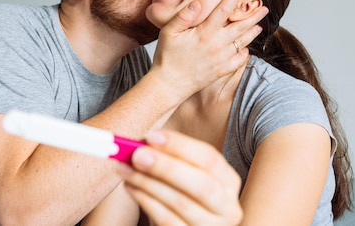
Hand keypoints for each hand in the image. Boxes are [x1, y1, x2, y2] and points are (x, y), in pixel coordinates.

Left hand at [118, 130, 242, 225]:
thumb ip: (168, 155)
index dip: (181, 146)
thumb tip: (142, 142)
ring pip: (180, 203)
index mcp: (228, 182)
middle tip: (137, 155)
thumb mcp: (182, 172)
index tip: (152, 136)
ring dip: (147, 182)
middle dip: (166, 167)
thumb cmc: (180, 191)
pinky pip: (167, 220)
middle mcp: (227, 207)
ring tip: (125, 168)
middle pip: (201, 184)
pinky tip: (131, 186)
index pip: (210, 159)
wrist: (180, 223)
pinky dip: (145, 200)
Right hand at [151, 0, 267, 100]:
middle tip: (264, 8)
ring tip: (260, 26)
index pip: (223, 10)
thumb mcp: (168, 32)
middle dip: (253, 16)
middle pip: (240, 27)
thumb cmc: (166, 56)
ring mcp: (221, 59)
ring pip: (242, 43)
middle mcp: (216, 45)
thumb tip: (198, 2)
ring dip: (252, 33)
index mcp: (204, 33)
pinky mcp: (221, 70)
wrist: (169, 85)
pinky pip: (239, 60)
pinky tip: (246, 48)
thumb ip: (183, 16)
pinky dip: (245, 53)